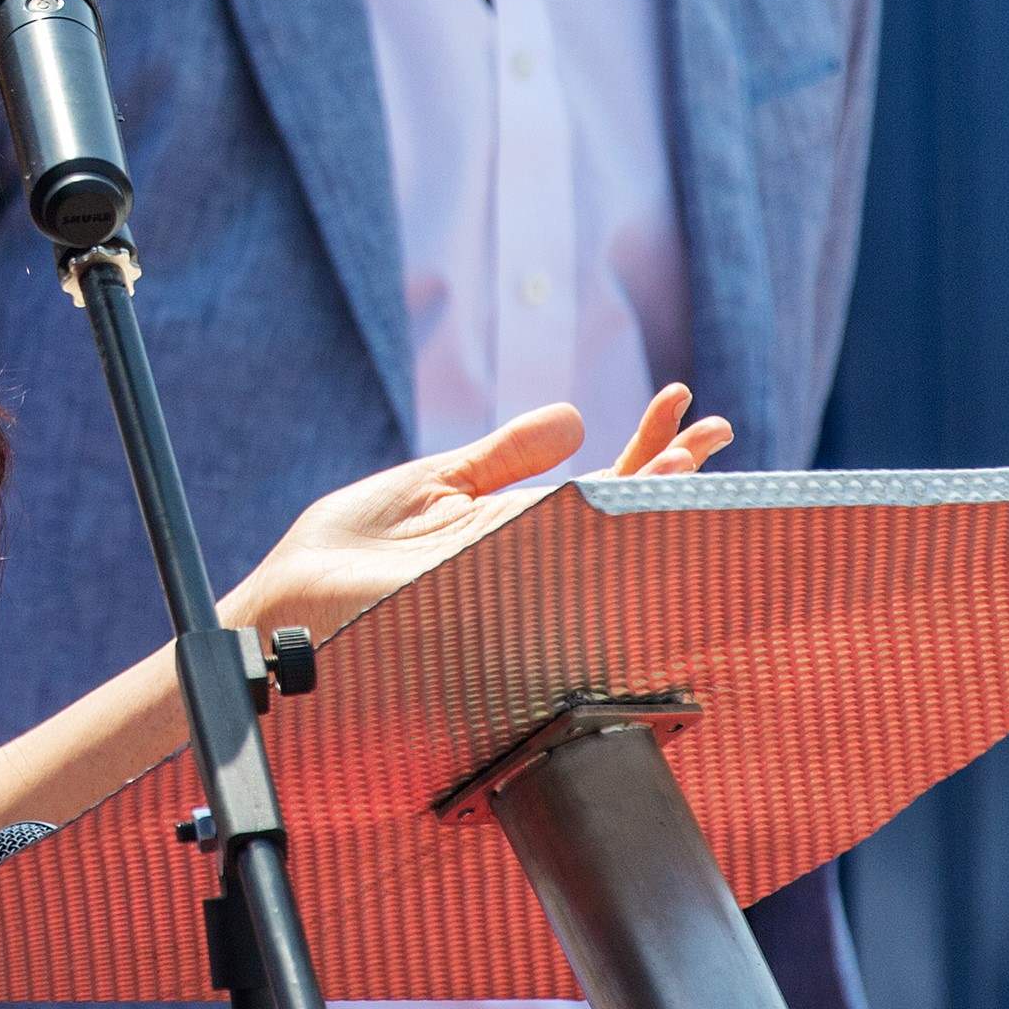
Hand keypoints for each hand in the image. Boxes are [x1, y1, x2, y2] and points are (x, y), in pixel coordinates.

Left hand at [220, 385, 730, 639]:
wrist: (294, 600)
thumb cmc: (353, 547)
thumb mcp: (438, 480)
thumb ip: (505, 454)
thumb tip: (576, 417)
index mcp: (520, 526)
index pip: (603, 484)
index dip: (645, 446)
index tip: (681, 401)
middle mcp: (532, 558)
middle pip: (620, 513)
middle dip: (669, 473)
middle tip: (714, 430)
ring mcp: (518, 585)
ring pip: (604, 546)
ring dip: (647, 504)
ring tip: (690, 461)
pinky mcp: (491, 606)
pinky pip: (558, 580)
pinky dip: (598, 550)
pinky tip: (627, 511)